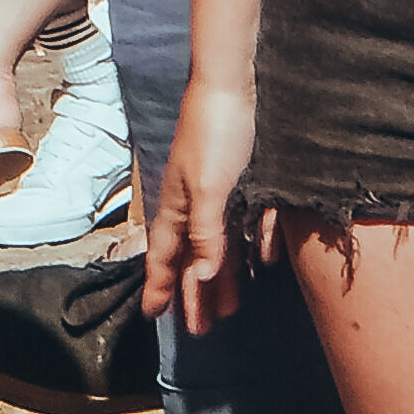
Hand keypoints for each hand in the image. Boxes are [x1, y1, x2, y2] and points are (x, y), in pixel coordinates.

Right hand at [143, 68, 263, 332]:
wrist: (234, 84)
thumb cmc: (214, 134)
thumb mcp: (208, 190)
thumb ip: (205, 234)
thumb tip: (200, 276)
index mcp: (177, 208)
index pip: (166, 258)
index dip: (160, 287)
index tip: (152, 315)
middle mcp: (194, 204)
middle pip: (193, 259)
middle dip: (195, 294)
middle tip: (201, 329)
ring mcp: (217, 193)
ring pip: (219, 246)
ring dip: (224, 276)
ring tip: (232, 307)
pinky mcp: (241, 181)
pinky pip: (244, 224)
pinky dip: (250, 244)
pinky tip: (261, 259)